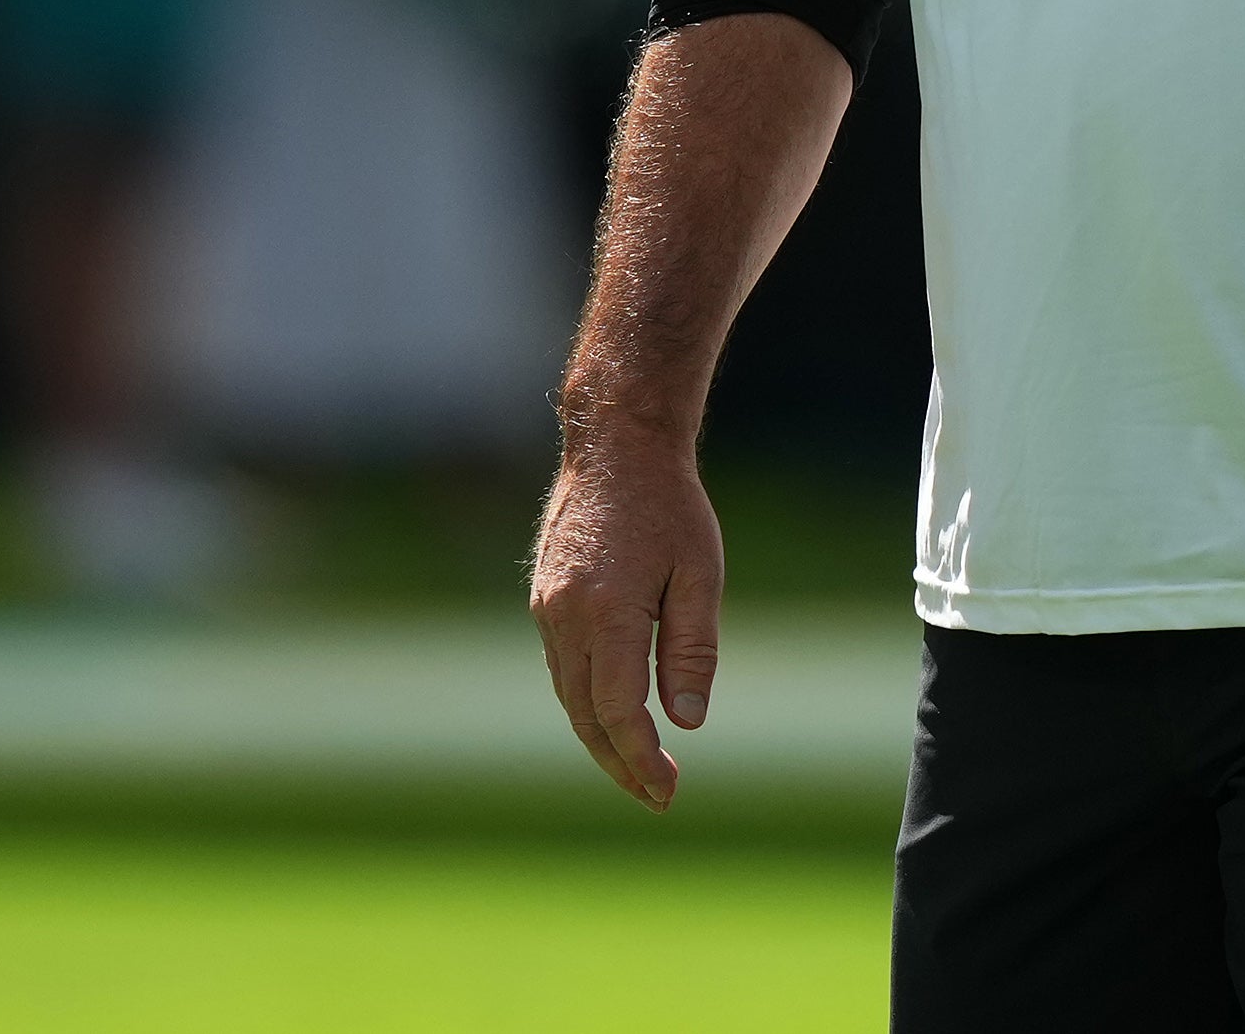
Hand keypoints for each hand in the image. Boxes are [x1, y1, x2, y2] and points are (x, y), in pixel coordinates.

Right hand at [527, 422, 724, 810]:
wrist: (616, 446)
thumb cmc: (670, 506)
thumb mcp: (700, 574)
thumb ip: (692, 651)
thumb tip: (687, 723)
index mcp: (607, 611)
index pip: (618, 711)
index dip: (641, 758)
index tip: (669, 788)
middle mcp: (565, 617)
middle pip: (585, 716)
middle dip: (620, 764)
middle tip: (657, 797)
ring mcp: (547, 610)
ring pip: (568, 697)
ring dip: (600, 739)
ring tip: (640, 770)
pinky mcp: (544, 602)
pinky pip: (562, 669)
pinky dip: (586, 703)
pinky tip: (614, 718)